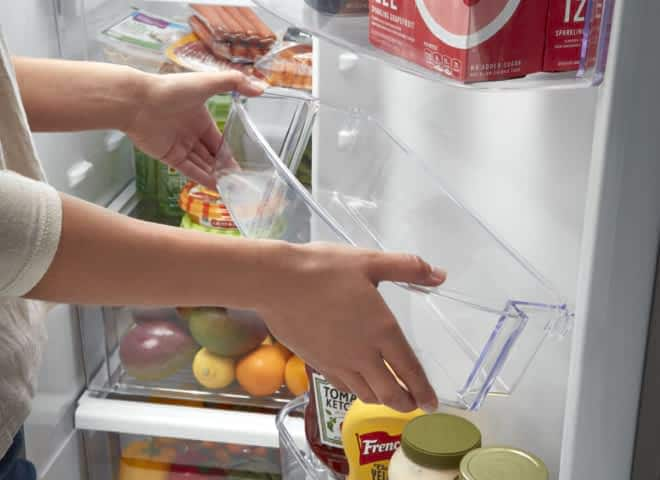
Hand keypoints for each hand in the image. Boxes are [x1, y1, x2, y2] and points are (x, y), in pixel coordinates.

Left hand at [125, 71, 263, 188]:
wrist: (138, 101)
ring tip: (231, 188)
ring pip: (201, 164)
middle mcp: (190, 133)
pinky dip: (202, 178)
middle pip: (210, 155)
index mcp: (200, 118)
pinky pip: (189, 170)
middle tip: (239, 182)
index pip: (218, 141)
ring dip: (215, 175)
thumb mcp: (207, 83)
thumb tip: (260, 90)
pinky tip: (216, 187)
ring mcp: (179, 146)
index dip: (228, 153)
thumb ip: (234, 83)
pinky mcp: (168, 156)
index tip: (240, 166)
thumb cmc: (172, 89)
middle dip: (223, 168)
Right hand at [257, 242, 445, 412]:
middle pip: (389, 393)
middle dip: (406, 402)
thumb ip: (407, 268)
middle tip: (414, 404)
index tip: (431, 404)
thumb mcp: (369, 262)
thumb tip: (440, 275)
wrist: (276, 282)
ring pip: (366, 394)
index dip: (424, 390)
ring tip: (388, 395)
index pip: (409, 369)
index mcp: (382, 330)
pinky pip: (343, 386)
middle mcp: (363, 353)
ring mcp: (338, 362)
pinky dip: (357, 390)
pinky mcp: (317, 363)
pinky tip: (357, 383)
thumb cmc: (324, 269)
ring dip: (381, 398)